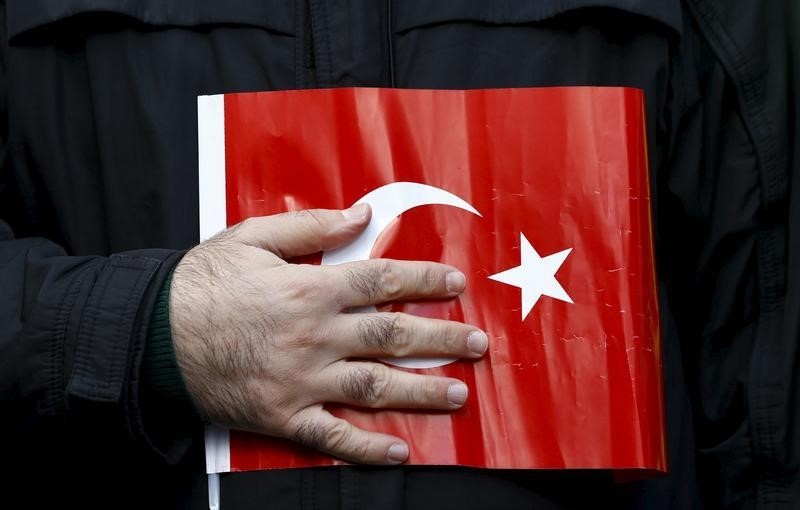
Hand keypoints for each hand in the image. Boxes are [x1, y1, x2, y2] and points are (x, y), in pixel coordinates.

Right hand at [169, 204, 487, 464]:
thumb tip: (362, 216)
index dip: (425, 282)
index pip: (383, 281)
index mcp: (311, 288)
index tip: (456, 286)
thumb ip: (311, 226)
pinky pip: (333, 436)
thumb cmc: (202, 284)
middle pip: (393, 336)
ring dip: (422, 391)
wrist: (151, 336)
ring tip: (458, 394)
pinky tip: (400, 451)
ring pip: (375, 386)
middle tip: (478, 344)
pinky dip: (367, 447)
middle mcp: (316, 335)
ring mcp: (303, 379)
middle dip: (442, 340)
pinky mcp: (284, 415)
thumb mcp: (252, 237)